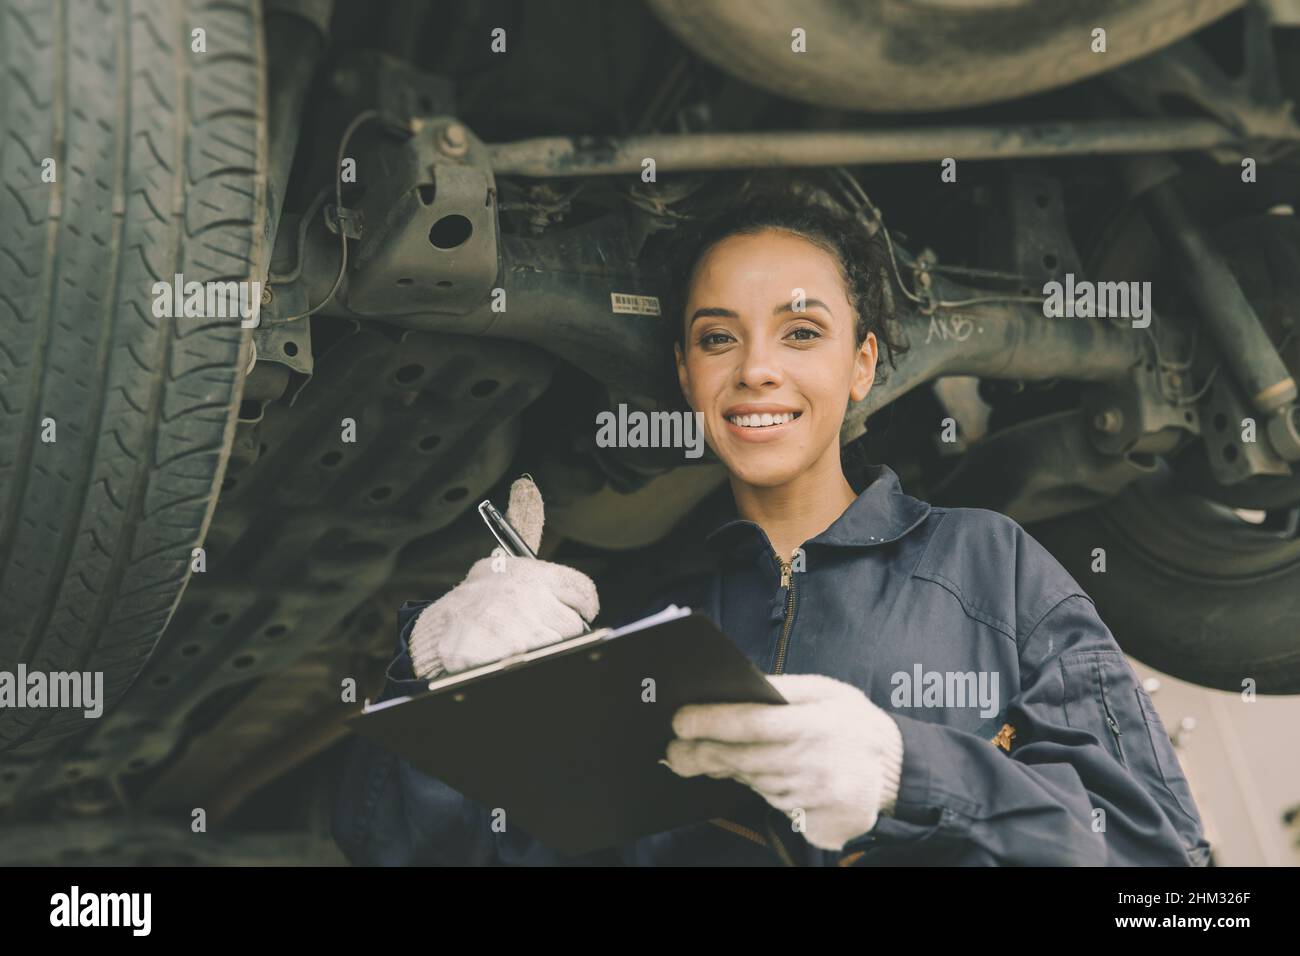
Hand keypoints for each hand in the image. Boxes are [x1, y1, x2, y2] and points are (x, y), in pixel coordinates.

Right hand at [407, 476, 598, 678]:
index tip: (573, 612)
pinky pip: (540, 662)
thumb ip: (524, 530)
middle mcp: (529, 598)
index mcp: (532, 573)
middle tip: (528, 628)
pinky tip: (508, 654)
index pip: (583, 591)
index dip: (581, 606)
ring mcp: (520, 629)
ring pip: (558, 646)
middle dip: (554, 630)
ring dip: (540, 648)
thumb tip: (527, 488)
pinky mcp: (510, 656)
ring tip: (514, 641)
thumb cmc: (475, 599)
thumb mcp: (500, 562)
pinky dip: (525, 662)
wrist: (438, 632)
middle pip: (572, 625)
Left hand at [664, 673, 903, 850]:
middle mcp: (812, 764)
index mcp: (815, 725)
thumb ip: (783, 688)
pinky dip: (754, 786)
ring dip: (724, 769)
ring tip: (698, 756)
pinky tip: (745, 773)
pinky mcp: (813, 821)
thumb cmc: (855, 723)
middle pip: (742, 759)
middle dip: (700, 753)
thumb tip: (738, 685)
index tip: (679, 720)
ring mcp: (812, 797)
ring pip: (752, 782)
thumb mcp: (827, 692)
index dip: (712, 722)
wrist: (897, 772)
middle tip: (671, 748)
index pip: (752, 724)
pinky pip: (771, 802)